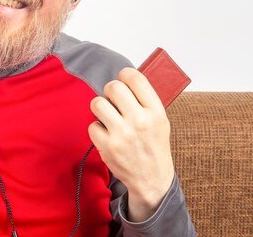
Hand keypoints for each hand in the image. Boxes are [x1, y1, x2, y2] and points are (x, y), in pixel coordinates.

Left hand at [88, 67, 174, 221]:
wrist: (152, 178)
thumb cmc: (153, 145)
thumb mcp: (160, 120)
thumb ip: (144, 99)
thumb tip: (124, 77)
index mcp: (155, 111)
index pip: (135, 78)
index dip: (124, 74)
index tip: (123, 79)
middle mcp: (140, 121)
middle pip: (113, 87)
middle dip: (110, 90)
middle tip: (113, 99)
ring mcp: (122, 134)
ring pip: (97, 103)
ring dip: (100, 107)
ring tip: (108, 115)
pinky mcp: (107, 146)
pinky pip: (92, 125)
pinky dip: (97, 129)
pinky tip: (107, 134)